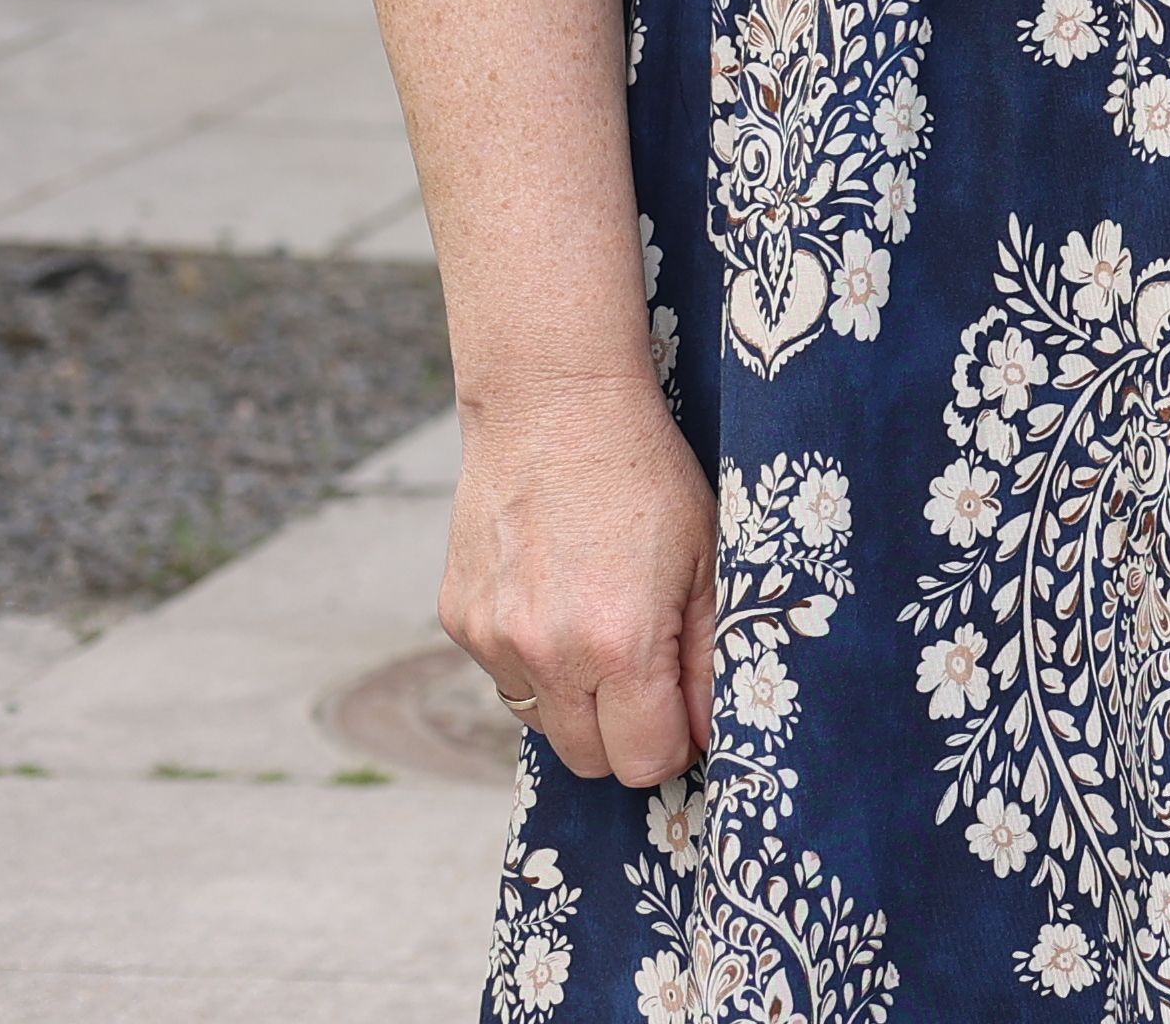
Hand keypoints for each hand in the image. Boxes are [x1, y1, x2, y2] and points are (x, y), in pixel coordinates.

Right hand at [445, 369, 714, 788]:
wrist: (554, 408)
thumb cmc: (646, 477)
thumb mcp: (708, 559)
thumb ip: (710, 656)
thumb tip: (707, 730)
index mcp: (620, 646)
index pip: (643, 761)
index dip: (674, 746)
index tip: (687, 715)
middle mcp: (547, 655)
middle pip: (588, 759)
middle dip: (627, 734)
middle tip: (653, 679)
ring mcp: (494, 641)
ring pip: (543, 722)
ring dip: (578, 701)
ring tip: (604, 627)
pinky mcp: (460, 621)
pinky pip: (506, 676)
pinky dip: (537, 660)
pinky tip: (560, 598)